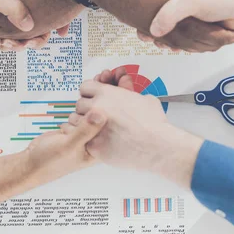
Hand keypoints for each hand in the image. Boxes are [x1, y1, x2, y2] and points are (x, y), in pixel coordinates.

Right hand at [25, 110, 106, 180]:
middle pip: (97, 119)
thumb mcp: (69, 146)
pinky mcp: (74, 130)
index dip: (97, 122)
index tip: (84, 128)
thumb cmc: (50, 162)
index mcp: (98, 151)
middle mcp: (93, 143)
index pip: (108, 128)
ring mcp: (83, 136)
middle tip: (73, 133)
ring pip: (87, 116)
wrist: (32, 162)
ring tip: (67, 134)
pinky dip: (70, 120)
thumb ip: (85, 130)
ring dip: (75, 119)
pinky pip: (77, 117)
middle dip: (84, 120)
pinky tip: (63, 130)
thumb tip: (101, 114)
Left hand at [66, 78, 202, 186]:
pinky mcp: (93, 145)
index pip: (85, 87)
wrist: (157, 146)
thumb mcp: (144, 99)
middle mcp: (96, 107)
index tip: (94, 100)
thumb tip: (128, 92)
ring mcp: (93, 126)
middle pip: (79, 104)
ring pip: (77, 123)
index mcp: (107, 93)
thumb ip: (129, 94)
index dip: (90, 93)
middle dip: (87, 110)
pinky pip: (83, 140)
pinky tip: (98, 142)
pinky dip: (89, 141)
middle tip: (96, 117)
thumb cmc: (154, 123)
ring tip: (95, 130)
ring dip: (84, 125)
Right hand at [95, 0, 233, 51]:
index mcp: (183, 22)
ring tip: (213, 43)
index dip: (229, 34)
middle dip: (218, 42)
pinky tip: (185, 42)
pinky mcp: (151, 32)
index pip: (212, 34)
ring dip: (201, 45)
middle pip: (200, 44)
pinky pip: (172, 44)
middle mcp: (172, 33)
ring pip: (186, 47)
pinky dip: (183, 45)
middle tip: (231, 39)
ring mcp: (160, 35)